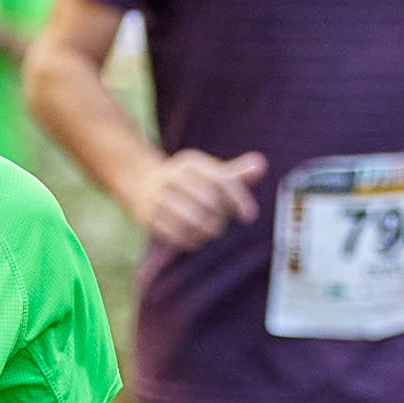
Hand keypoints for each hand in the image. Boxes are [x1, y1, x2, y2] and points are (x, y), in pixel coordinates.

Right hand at [129, 149, 263, 252]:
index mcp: (191, 163)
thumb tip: (262, 164)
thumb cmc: (188, 182)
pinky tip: (196, 238)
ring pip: (193, 219)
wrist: (141, 182)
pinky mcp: (148, 215)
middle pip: (208, 200)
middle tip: (219, 223)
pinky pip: (177, 233)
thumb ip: (236, 173)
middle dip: (219, 217)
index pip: (221, 180)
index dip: (239, 199)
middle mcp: (173, 175)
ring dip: (207, 230)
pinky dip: (192, 239)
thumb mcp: (210, 173)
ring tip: (210, 231)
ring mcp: (158, 195)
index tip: (250, 216)